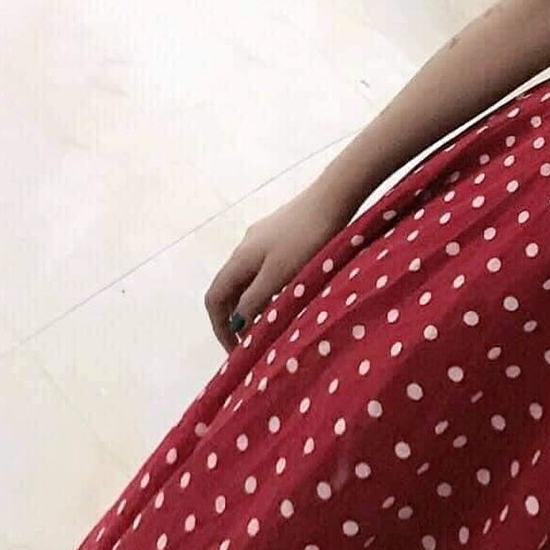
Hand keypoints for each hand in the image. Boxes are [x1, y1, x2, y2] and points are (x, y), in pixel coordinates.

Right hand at [204, 185, 353, 351]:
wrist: (334, 198)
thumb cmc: (307, 239)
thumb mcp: (280, 276)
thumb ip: (256, 300)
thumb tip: (237, 323)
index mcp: (239, 258)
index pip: (215, 298)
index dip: (220, 327)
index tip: (236, 351)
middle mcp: (245, 248)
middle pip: (229, 290)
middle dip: (235, 319)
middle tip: (253, 344)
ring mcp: (263, 240)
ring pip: (248, 280)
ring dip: (253, 305)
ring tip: (271, 327)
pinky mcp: (282, 235)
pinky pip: (265, 270)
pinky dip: (267, 290)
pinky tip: (287, 298)